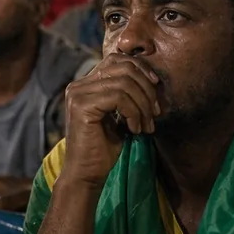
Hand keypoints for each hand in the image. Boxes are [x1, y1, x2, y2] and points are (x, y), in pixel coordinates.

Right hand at [61, 54, 159, 186]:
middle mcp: (78, 85)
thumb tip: (151, 78)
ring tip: (146, 125)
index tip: (156, 88)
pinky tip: (134, 129)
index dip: (141, 69)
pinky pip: (119, 97)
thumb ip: (126, 95)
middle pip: (123, 67)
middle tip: (155, 113)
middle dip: (147, 89)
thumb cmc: (104, 148)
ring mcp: (77, 94)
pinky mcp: (81, 107)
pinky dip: (134, 113)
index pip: (116, 59)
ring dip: (143, 105)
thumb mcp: (119, 115)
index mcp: (85, 84)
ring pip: (124, 83)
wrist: (87, 173)